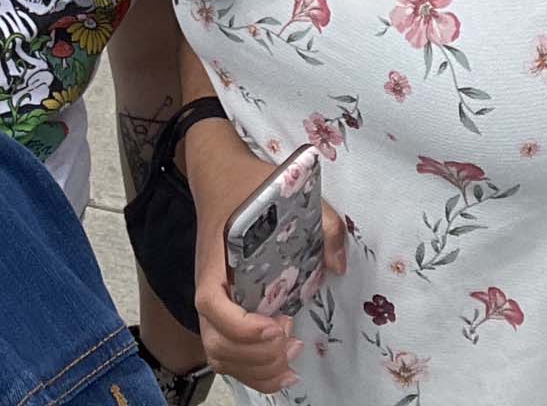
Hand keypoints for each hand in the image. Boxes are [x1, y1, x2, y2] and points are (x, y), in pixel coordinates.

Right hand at [190, 150, 346, 393]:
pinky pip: (225, 353)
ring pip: (219, 355)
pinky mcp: (222, 309)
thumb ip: (323, 223)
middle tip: (292, 340)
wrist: (219, 176)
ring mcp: (214, 301)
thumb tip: (337, 266)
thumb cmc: (248, 185)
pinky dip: (250, 370)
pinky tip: (280, 364)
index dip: (242, 326)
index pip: (212, 305)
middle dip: (258, 356)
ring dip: (255, 370)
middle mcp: (209, 286)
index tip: (279, 323)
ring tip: (290, 359)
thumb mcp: (287, 189)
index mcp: (217, 260)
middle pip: (217, 342)